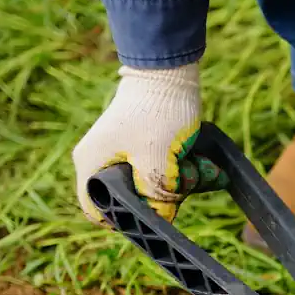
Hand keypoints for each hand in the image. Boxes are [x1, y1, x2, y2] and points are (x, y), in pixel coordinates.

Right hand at [72, 63, 223, 223]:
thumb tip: (162, 218)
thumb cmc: (157, 113)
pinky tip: (202, 162)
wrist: (170, 72)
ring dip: (182, 183)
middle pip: (133, 201)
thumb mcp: (159, 161)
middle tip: (185, 180)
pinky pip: (165, 172)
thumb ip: (157, 195)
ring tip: (199, 165)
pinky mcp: (145, 148)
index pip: (97, 212)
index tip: (154, 220)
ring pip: (154, 187)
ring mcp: (124, 155)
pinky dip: (184, 170)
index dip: (124, 223)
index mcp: (93, 166)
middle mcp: (103, 163)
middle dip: (166, 197)